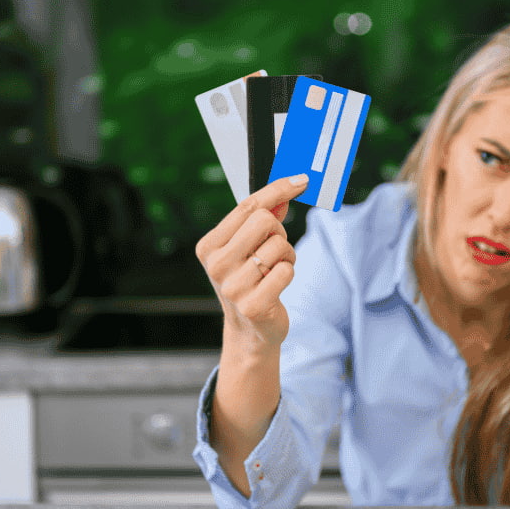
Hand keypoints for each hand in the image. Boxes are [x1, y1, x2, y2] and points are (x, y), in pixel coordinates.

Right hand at [196, 174, 308, 347]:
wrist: (250, 329)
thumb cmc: (249, 280)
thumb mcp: (248, 247)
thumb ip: (263, 217)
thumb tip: (286, 190)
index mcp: (209, 246)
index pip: (248, 206)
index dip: (278, 189)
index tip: (300, 179)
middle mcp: (216, 265)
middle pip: (264, 220)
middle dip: (279, 232)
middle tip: (274, 250)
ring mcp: (233, 287)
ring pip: (279, 245)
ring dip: (286, 256)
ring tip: (274, 271)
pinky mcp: (254, 305)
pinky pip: (287, 270)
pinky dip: (289, 273)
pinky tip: (276, 285)